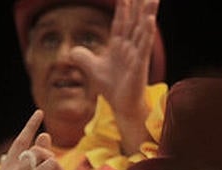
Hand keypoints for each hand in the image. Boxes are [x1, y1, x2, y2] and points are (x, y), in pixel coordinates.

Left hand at [70, 0, 158, 153]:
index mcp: (119, 45)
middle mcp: (129, 47)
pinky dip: (147, 33)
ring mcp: (136, 55)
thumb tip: (72, 51)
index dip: (122, 7)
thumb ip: (83, 58)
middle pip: (134, 20)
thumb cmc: (112, 88)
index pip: (121, 21)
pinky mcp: (140, 65)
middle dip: (139, 4)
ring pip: (142, 29)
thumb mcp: (92, 69)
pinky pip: (144, 46)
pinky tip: (149, 20)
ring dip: (147, 13)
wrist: (122, 106)